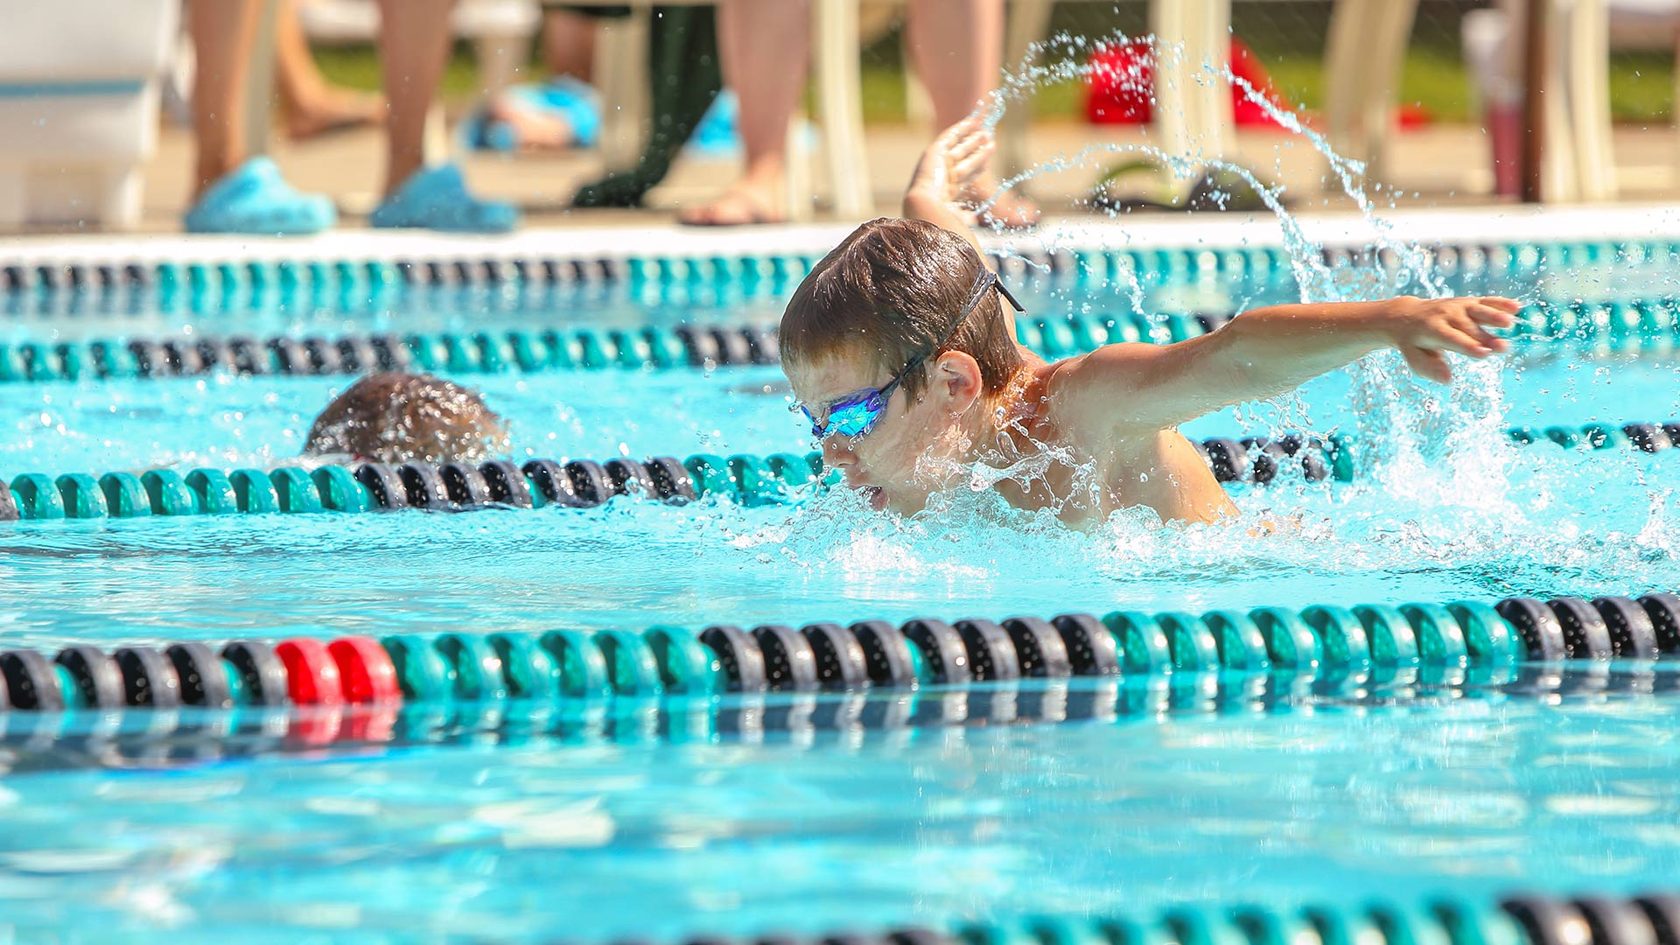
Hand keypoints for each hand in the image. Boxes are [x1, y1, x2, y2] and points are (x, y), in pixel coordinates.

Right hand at [904, 115, 994, 225]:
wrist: (926, 205)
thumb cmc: (941, 216)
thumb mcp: (957, 217)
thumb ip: (964, 217)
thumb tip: (973, 220)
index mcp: (945, 192)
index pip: (965, 178)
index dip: (977, 169)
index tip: (988, 164)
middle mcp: (940, 175)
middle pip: (964, 160)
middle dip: (977, 152)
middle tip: (991, 142)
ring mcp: (937, 162)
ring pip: (960, 148)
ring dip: (973, 140)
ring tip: (987, 133)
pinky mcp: (934, 150)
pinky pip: (950, 136)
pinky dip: (961, 128)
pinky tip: (973, 121)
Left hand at [1384, 295, 1519, 382]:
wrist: (1406, 314)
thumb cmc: (1413, 342)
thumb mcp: (1414, 357)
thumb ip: (1429, 367)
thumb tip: (1448, 380)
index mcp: (1432, 329)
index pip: (1452, 339)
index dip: (1468, 346)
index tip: (1484, 354)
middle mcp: (1446, 315)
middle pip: (1469, 328)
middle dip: (1486, 337)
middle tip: (1503, 348)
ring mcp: (1458, 306)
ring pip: (1478, 310)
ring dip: (1494, 315)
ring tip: (1510, 322)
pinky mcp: (1468, 302)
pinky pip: (1485, 301)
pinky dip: (1500, 303)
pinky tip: (1517, 307)